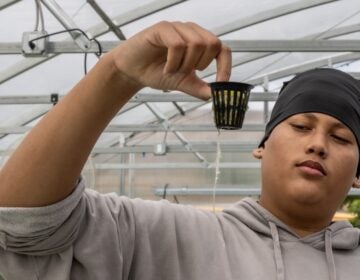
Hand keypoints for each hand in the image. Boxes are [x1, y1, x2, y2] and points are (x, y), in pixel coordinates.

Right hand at [110, 21, 231, 99]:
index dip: (225, 67)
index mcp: (200, 42)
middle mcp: (191, 31)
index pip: (223, 49)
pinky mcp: (163, 28)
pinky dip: (173, 62)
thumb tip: (216, 96)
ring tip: (172, 70)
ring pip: (196, 44)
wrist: (132, 71)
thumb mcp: (182, 82)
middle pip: (212, 44)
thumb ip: (199, 88)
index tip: (220, 84)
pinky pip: (178, 44)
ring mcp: (177, 28)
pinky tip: (165, 69)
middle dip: (200, 64)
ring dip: (185, 64)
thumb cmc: (157, 72)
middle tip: (184, 72)